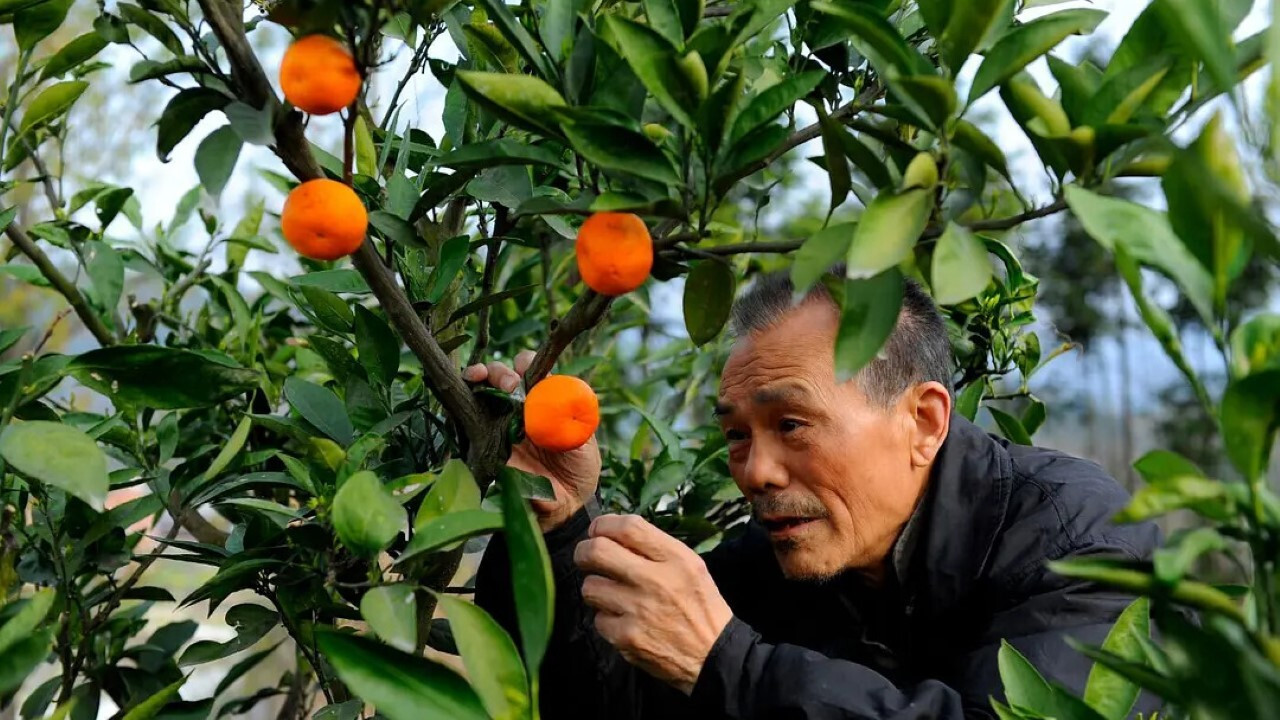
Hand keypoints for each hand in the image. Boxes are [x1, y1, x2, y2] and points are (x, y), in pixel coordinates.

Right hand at [463, 350, 601, 531]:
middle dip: (499, 372)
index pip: (531, 371)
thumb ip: (575, 428)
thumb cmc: (579, 470)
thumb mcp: (585, 446)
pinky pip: (467, 424)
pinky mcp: (484, 445)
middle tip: (508, 385)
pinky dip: (461, 409)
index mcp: (544, 400)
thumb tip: (566, 407)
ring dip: (476, 379)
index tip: (526, 367)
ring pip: (479, 393)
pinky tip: (463, 401)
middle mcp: (519, 408)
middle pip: (501, 377)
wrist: (564, 506)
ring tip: (479, 378)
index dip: (526, 363)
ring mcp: (499, 425)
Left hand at [574, 514, 733, 694]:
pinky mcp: (626, 638)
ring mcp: (638, 610)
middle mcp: (655, 580)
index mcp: (675, 559)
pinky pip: (598, 619)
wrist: (712, 657)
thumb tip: (613, 534)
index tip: (597, 531)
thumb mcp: (691, 567)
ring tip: (613, 595)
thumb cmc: (699, 607)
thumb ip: (656, 548)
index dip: (603, 524)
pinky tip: (625, 622)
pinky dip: (608, 620)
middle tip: (587, 557)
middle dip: (584, 552)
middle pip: (597, 552)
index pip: (628, 527)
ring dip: (597, 589)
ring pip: (590, 587)